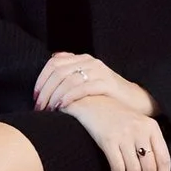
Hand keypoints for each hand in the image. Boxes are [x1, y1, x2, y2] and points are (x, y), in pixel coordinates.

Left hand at [34, 52, 151, 115]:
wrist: (135, 101)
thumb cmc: (107, 95)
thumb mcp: (87, 81)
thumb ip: (71, 71)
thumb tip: (52, 60)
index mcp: (82, 59)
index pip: (53, 64)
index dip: (40, 80)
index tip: (35, 97)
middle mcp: (89, 61)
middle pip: (57, 72)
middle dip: (45, 91)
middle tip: (39, 108)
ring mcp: (99, 71)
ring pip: (68, 80)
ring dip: (54, 97)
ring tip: (49, 110)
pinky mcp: (107, 83)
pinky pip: (82, 88)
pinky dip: (69, 97)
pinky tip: (62, 107)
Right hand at [66, 98, 170, 170]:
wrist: (91, 102)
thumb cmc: (116, 117)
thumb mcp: (138, 124)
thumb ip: (149, 142)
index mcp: (152, 127)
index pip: (164, 159)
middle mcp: (140, 130)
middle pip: (150, 167)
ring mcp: (124, 135)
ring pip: (135, 170)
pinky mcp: (107, 140)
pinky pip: (118, 167)